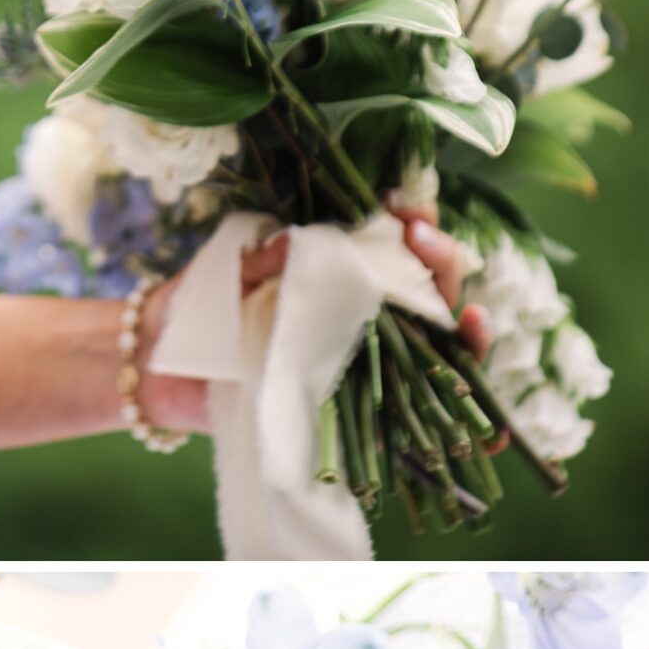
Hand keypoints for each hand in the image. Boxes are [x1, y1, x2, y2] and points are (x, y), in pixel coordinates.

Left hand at [134, 213, 489, 434]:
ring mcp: (367, 372)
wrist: (155, 370)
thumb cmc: (197, 311)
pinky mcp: (360, 422)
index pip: (399, 251)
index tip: (405, 212)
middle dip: (442, 269)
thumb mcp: (230, 271)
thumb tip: (305, 243)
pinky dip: (467, 434)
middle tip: (427, 248)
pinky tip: (492, 436)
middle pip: (430, 297)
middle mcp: (364, 322)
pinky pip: (423, 429)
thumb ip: (269, 256)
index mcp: (341, 276)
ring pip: (440, 357)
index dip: (414, 231)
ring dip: (468, 338)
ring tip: (471, 321)